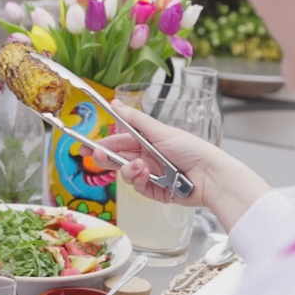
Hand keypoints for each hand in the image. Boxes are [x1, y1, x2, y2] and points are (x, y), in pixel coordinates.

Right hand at [92, 99, 271, 229]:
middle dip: (106, 158)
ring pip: (126, 174)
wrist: (209, 175)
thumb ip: (134, 119)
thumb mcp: (159, 130)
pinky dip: (139, 181)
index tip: (85, 147)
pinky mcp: (156, 192)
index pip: (120, 142)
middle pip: (119, 159)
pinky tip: (145, 175)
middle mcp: (148, 158)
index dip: (103, 144)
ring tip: (139, 167)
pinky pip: (138, 187)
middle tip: (94, 156)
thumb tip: (115, 103)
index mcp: (148, 142)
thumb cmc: (190, 148)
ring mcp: (151, 175)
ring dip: (128, 169)